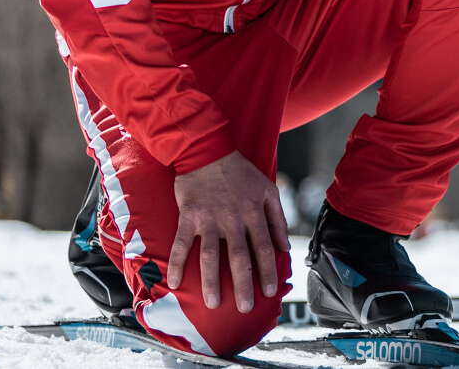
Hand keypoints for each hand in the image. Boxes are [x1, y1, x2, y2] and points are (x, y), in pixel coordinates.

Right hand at [167, 152, 289, 312]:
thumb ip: (278, 218)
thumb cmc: (241, 173)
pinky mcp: (188, 217)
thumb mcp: (268, 190)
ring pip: (211, 256)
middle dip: (243, 285)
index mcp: (254, 213)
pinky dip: (177, 264)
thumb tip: (284, 246)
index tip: (270, 291)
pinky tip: (174, 283)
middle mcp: (233, 219)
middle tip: (245, 307)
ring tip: (213, 303)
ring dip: (211, 281)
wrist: (208, 151)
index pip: (264, 248)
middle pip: (240, 257)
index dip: (268, 271)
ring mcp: (209, 219)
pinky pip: (181, 244)